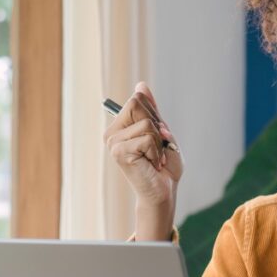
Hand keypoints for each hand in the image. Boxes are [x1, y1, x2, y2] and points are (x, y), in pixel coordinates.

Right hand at [103, 81, 183, 239]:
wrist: (164, 191)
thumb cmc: (163, 165)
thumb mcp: (161, 132)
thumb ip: (151, 110)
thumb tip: (141, 85)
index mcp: (120, 125)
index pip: (137, 98)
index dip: (155, 115)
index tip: (157, 136)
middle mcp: (112, 132)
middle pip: (137, 104)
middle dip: (156, 125)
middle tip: (156, 147)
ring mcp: (113, 142)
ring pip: (145, 123)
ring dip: (158, 141)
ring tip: (154, 158)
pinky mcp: (119, 152)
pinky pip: (147, 138)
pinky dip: (156, 152)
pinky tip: (151, 164)